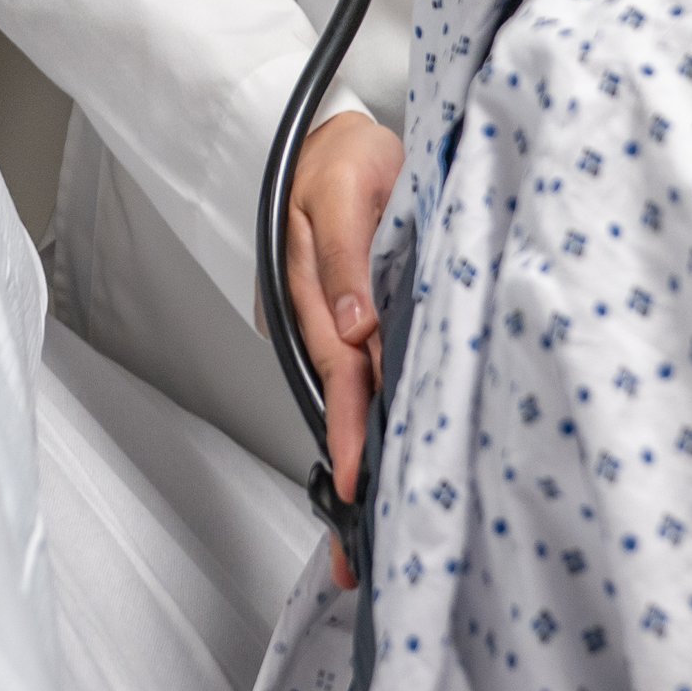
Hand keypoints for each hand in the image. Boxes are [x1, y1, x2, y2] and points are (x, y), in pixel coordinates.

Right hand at [284, 107, 401, 578]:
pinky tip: (381, 464)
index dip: (351, 429)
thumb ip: (346, 255)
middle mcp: (311, 317)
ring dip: (358, 459)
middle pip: (339, 405)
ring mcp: (321, 324)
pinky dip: (366, 424)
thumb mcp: (345, 187)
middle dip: (349, 475)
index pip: (341, 371)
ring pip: (344, 400)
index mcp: (310, 290)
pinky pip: (353, 380)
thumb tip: (356, 325)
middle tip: (356, 554)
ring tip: (367, 536)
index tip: (358, 482)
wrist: (319, 136)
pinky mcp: (338, 324)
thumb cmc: (339, 157)